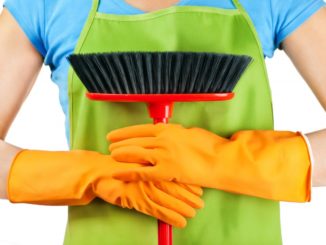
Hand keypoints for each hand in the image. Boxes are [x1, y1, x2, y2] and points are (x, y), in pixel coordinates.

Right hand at [7, 149, 202, 226]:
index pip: (174, 173)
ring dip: (182, 207)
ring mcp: (143, 187)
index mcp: (152, 161)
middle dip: (189, 197)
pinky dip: (170, 217)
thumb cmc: (117, 164)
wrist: (98, 172)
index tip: (200, 188)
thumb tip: (166, 163)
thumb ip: (150, 161)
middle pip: (174, 187)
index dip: (188, 182)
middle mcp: (150, 174)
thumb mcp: (135, 158)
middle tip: (201, 203)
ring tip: (194, 214)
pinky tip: (180, 223)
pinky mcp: (136, 199)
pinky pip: (157, 210)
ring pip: (168, 199)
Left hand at [107, 123, 311, 201]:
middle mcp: (162, 140)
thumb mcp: (189, 133)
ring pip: (136, 154)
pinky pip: (143, 172)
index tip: (115, 134)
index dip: (125, 132)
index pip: (140, 129)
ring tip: (112, 155)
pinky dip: (129, 173)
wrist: (220, 159)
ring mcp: (163, 155)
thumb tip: (167, 135)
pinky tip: (119, 173)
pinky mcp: (166, 171)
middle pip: (135, 141)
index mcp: (168, 130)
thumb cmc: (209, 145)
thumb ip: (174, 134)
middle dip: (120, 142)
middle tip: (109, 144)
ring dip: (122, 155)